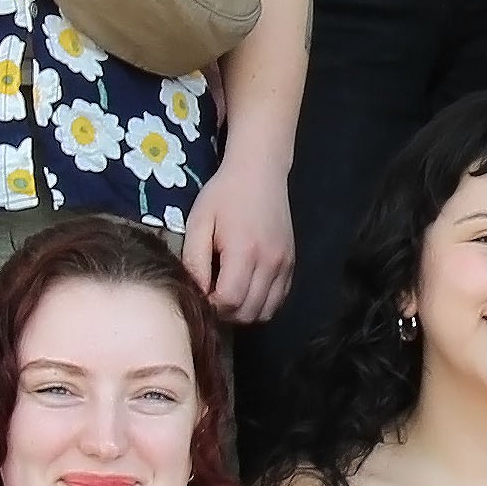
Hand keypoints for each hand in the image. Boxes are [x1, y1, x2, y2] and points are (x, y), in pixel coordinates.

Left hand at [180, 146, 296, 322]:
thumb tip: (196, 294)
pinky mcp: (291, 264)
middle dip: (225, 313)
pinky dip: (261, 304)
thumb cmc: (223, 195)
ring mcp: (284, 265)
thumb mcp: (199, 222)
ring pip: (266, 312)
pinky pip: (278, 300)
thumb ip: (195, 260)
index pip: (229, 301)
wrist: (260, 172)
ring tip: (228, 293)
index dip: (210, 305)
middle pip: (248, 312)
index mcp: (244, 251)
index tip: (200, 292)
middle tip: (211, 294)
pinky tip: (246, 289)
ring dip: (244, 311)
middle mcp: (270, 262)